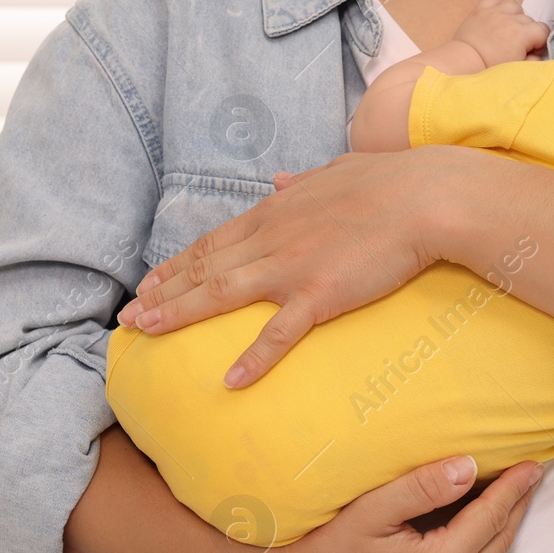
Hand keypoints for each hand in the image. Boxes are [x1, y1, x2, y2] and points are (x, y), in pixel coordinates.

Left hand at [120, 149, 447, 386]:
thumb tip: (278, 180)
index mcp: (275, 212)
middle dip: (161, 292)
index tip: (149, 282)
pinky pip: (279, 334)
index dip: (177, 265)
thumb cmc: (389, 182)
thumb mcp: (335, 171)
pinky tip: (230, 381)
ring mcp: (291, 267)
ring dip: (178, 315)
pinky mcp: (319, 295)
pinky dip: (253, 358)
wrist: (424, 197)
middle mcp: (271, 239)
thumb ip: (302, 181)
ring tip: (147, 333)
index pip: (213, 242)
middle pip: (203, 269)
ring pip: (220, 295)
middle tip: (128, 317)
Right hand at [222, 456, 543, 552]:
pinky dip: (484, 551)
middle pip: (498, 543)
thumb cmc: (325, 547)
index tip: (533, 463)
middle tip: (531, 474)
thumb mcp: (369, 510)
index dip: (513, 488)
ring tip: (514, 496)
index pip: (489, 518)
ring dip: (504, 529)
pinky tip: (481, 528)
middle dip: (517, 506)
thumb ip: (420, 487)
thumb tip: (469, 465)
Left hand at [453, 0, 548, 67]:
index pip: (543, 30)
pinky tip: (496, 18)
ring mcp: (494, 13)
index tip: (532, 50)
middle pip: (529, 20)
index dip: (540, 41)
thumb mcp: (516, 69)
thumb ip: (533, 61)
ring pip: (514, 7)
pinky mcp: (480, 11)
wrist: (463, 64)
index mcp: (521, 34)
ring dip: (515, 17)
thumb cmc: (488, 69)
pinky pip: (495, 0)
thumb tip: (538, 54)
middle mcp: (509, 19)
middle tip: (518, 46)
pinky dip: (498, 6)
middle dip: (527, 32)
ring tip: (508, 30)